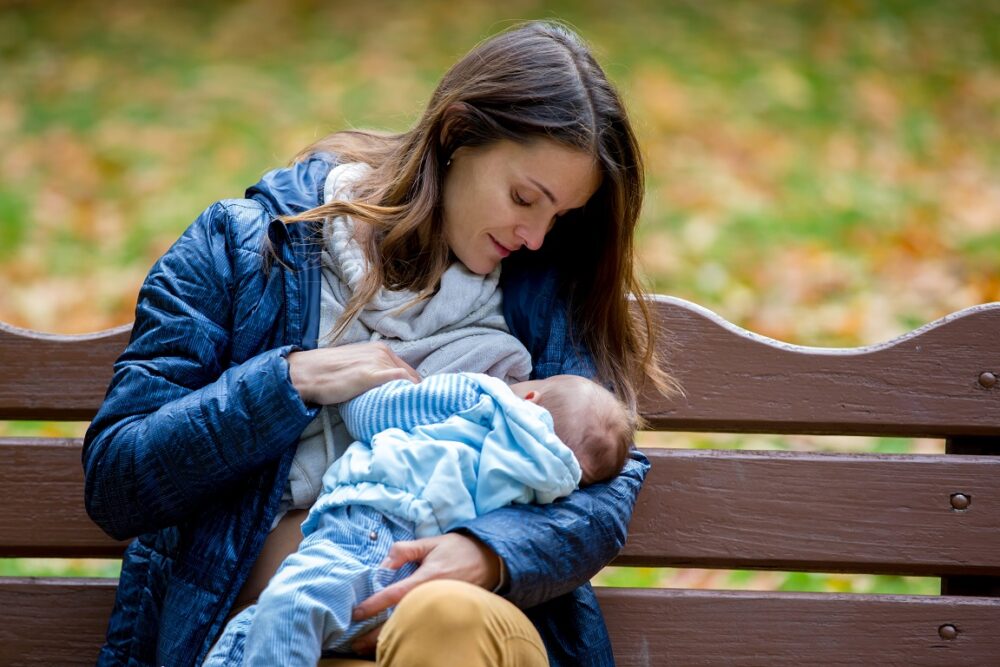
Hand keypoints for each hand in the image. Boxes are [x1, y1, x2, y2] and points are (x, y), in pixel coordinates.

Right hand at [287, 342, 419, 404]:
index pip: (409, 372)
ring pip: (408, 381)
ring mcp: (377, 362)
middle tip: (418, 413)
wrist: (306, 373)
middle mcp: (383, 353)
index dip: (414, 389)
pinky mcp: (369, 375)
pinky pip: (399, 380)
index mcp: (381, 349)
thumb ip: (374, 373)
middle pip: (413, 378)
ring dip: (412, 398)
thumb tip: (389, 389)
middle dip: (416, 395)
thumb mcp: (357, 367)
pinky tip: (409, 405)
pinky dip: (407, 392)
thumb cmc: (329, 373)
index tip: (416, 404)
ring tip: (414, 414)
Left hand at [348, 533, 501, 653]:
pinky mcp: (447, 614)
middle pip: (400, 620)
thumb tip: (383, 564)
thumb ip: (405, 550)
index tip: (356, 614)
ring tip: (369, 647)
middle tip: (355, 641)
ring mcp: (441, 607)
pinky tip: (395, 641)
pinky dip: (408, 635)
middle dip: (377, 634)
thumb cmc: (458, 549)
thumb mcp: (430, 543)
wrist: (491, 560)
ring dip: (390, 638)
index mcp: (427, 578)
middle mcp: (433, 596)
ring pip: (412, 628)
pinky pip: (424, 627)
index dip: (374, 605)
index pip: (395, 594)